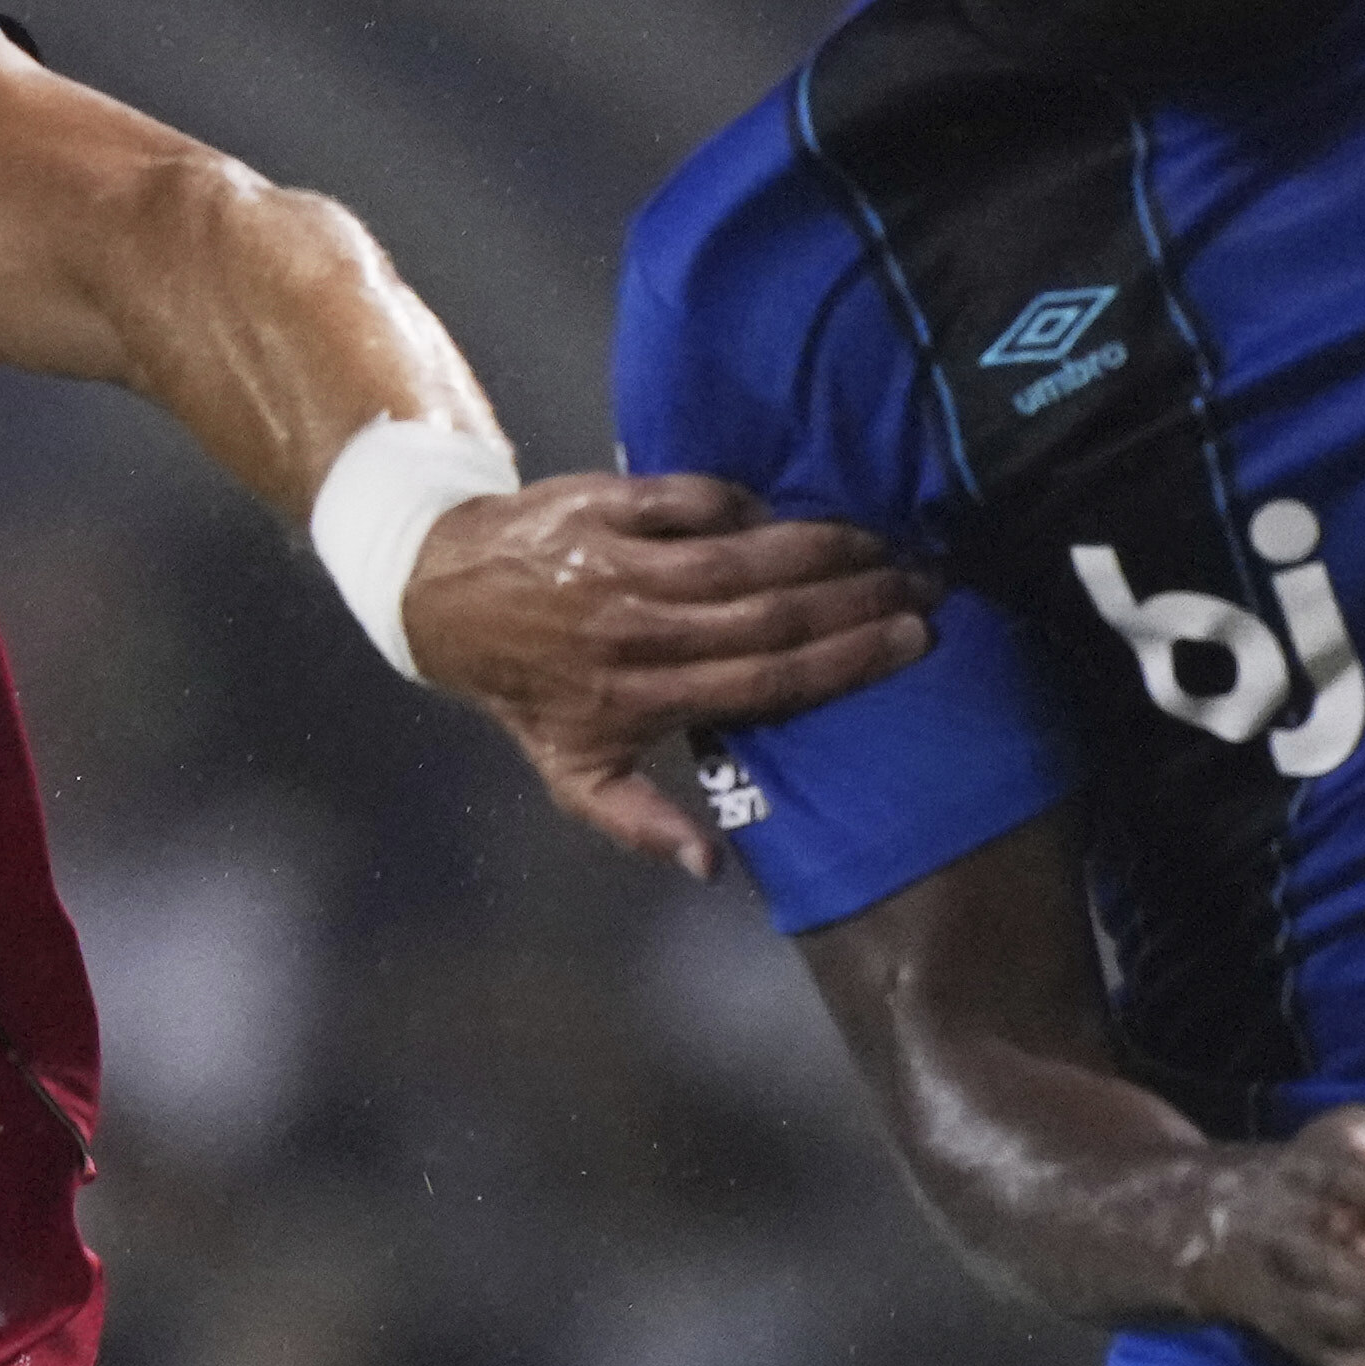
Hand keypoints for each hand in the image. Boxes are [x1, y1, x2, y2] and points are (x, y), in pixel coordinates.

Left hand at [398, 469, 935, 880]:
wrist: (442, 596)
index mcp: (641, 700)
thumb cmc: (526, 689)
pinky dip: (745, 503)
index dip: (845, 662)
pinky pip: (692, 499)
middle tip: (922, 582)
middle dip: (858, 598)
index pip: (766, 681)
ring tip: (883, 542)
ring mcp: (620, 564)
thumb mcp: (570, 774)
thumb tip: (709, 867)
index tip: (912, 641)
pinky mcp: (605, 505)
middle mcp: (636, 632)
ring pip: (741, 554)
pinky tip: (791, 509)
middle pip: (770, 614)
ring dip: (822, 544)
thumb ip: (639, 821)